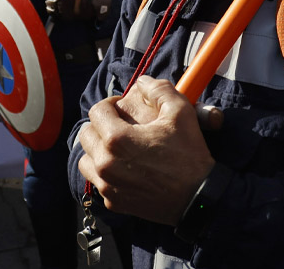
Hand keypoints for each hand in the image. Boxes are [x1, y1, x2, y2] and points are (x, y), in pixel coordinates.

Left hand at [46, 0, 104, 21]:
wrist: (88, 6)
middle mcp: (58, 3)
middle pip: (48, 1)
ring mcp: (60, 11)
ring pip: (49, 9)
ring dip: (51, 6)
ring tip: (56, 4)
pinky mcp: (62, 17)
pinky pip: (53, 16)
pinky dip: (54, 14)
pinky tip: (57, 11)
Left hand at [77, 76, 215, 224]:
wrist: (198, 197)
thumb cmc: (189, 155)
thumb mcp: (180, 112)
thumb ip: (159, 89)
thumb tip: (143, 81)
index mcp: (117, 139)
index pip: (97, 111)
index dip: (109, 104)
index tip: (121, 107)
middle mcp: (105, 163)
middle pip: (86, 134)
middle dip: (101, 126)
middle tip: (120, 125)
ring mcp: (107, 185)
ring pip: (85, 160)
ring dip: (97, 150)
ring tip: (117, 147)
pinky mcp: (113, 202)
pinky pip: (97, 182)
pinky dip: (104, 173)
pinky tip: (123, 169)